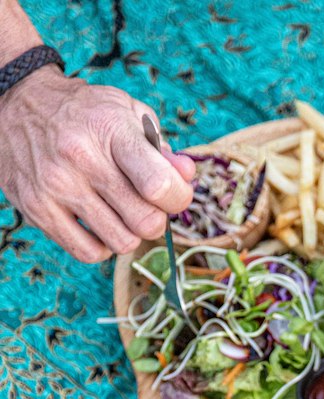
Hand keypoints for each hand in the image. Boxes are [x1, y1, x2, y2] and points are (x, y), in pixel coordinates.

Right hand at [0, 68, 193, 261]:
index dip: (179, 199)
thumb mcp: (127, 112)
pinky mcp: (38, 209)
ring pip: (121, 243)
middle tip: (145, 205)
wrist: (19, 103)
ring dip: (129, 235)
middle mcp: (81, 158)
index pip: (159, 184)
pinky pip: (88, 253)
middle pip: (146, 223)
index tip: (173, 194)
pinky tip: (98, 224)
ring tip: (119, 212)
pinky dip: (102, 246)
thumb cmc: (85, 114)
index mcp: (110, 129)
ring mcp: (56, 186)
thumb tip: (187, 177)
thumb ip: (162, 148)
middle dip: (156, 220)